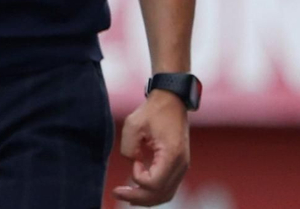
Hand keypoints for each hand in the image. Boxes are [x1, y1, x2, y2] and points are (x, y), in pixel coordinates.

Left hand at [113, 91, 189, 206]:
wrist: (172, 101)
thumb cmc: (153, 111)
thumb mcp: (133, 124)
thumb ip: (128, 148)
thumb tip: (132, 163)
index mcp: (172, 154)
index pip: (154, 183)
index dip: (138, 177)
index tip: (134, 159)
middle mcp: (181, 164)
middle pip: (160, 194)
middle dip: (137, 197)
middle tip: (117, 193)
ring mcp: (182, 167)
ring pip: (165, 195)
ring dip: (145, 198)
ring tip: (126, 195)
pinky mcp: (178, 166)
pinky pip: (168, 187)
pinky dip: (153, 193)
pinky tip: (138, 190)